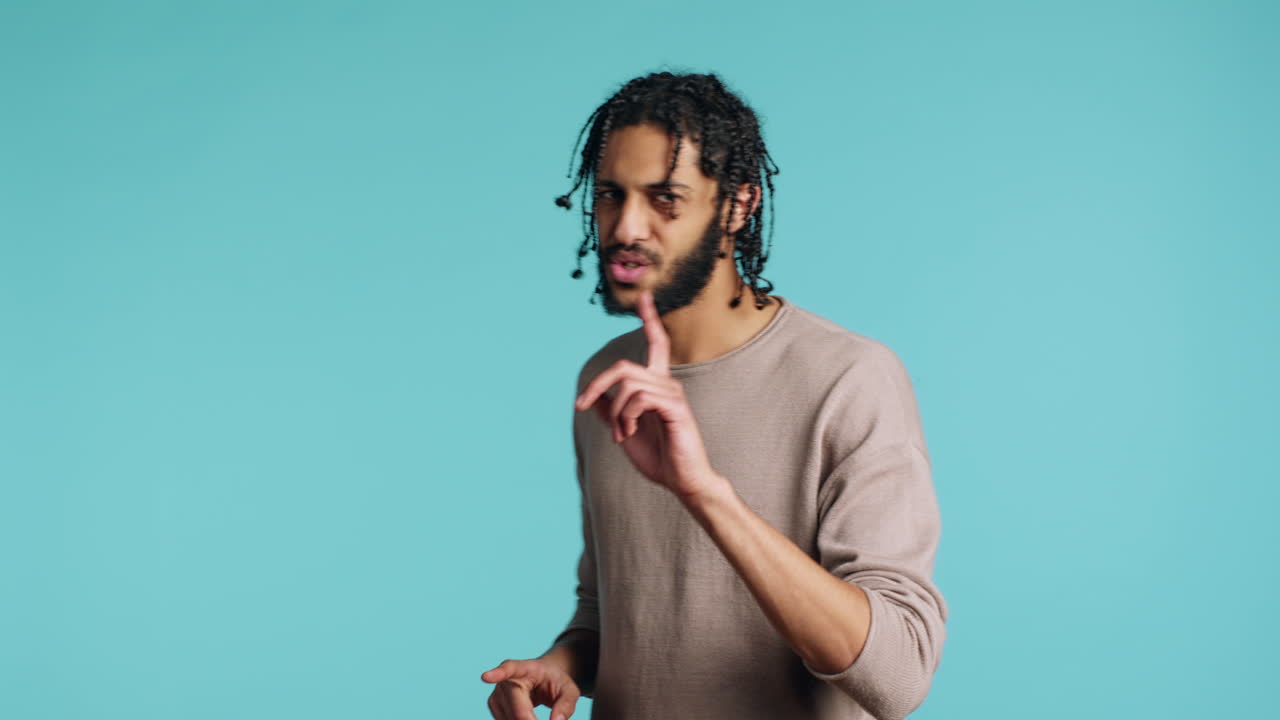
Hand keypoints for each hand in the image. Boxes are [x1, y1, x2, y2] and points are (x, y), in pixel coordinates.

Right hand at [481, 657, 580, 719]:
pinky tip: (530, 719)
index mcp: (524, 668)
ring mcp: (496, 694)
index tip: (485, 677)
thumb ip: (566, 705)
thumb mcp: (569, 690)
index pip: (509, 669)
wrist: (543, 680)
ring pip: (508, 719)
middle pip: (515, 708)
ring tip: (538, 716)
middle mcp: (505, 680)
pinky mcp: (494, 707)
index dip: (497, 674)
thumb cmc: (555, 682)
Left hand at [573, 289, 728, 501]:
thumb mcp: (624, 431)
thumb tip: (592, 397)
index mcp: (657, 385)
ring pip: (627, 384)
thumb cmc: (659, 457)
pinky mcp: (676, 408)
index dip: (650, 320)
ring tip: (619, 433)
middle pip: (623, 366)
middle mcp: (667, 383)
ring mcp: (673, 394)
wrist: (683, 482)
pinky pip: (639, 399)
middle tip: (581, 407)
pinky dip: (624, 417)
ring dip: (613, 412)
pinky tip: (628, 433)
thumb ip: (610, 411)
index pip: (656, 344)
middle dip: (597, 385)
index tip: (645, 297)